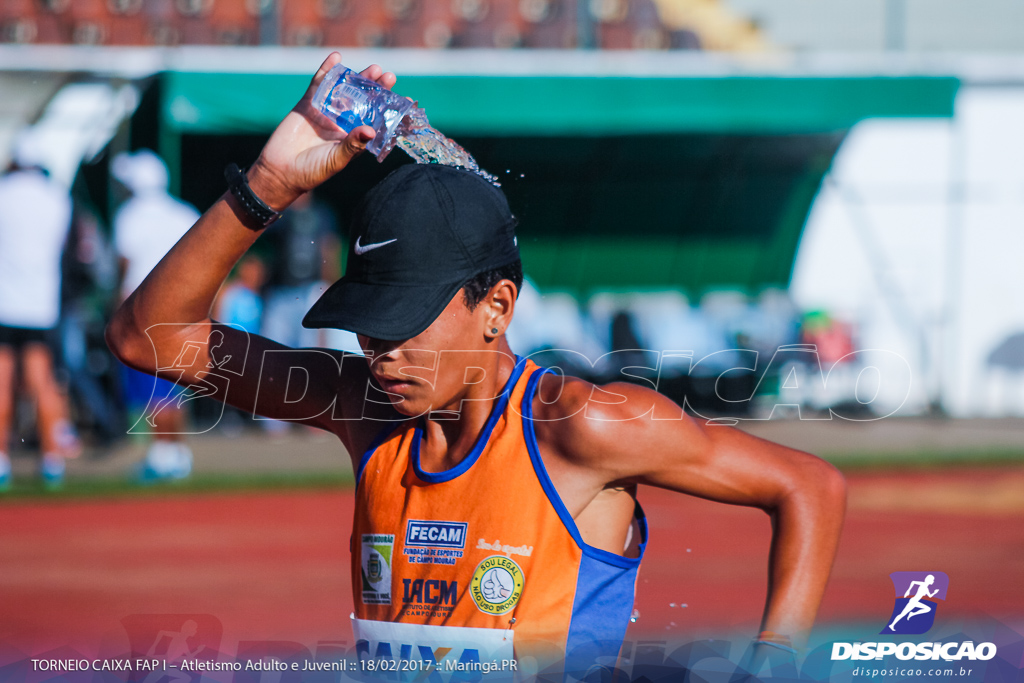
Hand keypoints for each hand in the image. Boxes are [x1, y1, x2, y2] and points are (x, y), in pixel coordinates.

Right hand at [247, 52, 396, 210]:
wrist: (281, 169)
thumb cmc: (313, 170)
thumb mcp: (336, 159)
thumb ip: (353, 145)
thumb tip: (371, 130)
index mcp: (355, 137)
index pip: (376, 120)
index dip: (389, 110)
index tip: (406, 99)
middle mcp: (344, 122)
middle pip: (364, 101)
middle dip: (377, 88)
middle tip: (388, 76)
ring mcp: (327, 111)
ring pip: (346, 90)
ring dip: (359, 78)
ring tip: (374, 69)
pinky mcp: (309, 103)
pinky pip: (320, 84)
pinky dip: (327, 70)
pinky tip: (336, 57)